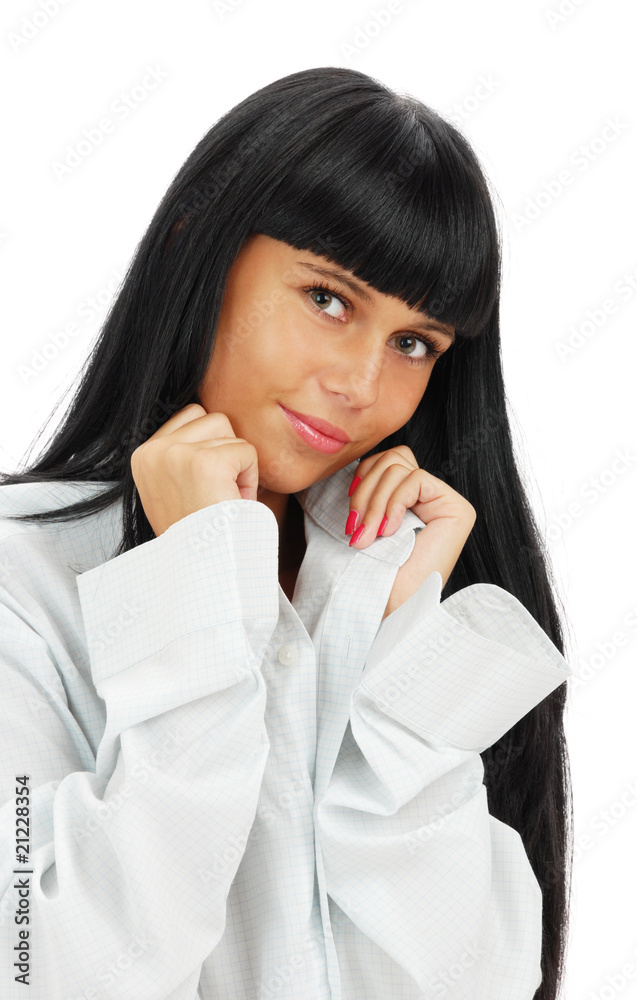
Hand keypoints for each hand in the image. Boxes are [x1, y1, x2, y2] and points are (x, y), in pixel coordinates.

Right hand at [130, 404, 259, 535]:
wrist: (206, 569)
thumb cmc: (202, 532)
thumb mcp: (178, 487)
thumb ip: (184, 453)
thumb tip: (214, 421)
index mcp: (143, 455)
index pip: (192, 415)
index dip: (212, 448)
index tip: (203, 487)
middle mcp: (152, 451)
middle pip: (212, 418)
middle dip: (226, 453)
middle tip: (216, 494)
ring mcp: (175, 454)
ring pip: (229, 430)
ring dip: (238, 465)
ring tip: (223, 499)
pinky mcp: (203, 463)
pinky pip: (246, 450)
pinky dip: (250, 478)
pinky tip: (232, 502)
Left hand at [345, 446, 475, 619]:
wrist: (387, 608)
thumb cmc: (371, 573)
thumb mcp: (360, 521)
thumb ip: (364, 489)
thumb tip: (348, 462)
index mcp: (407, 499)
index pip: (385, 461)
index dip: (361, 480)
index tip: (349, 518)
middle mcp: (430, 498)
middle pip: (392, 458)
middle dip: (365, 491)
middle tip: (355, 530)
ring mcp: (445, 502)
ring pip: (399, 465)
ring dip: (375, 501)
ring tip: (369, 536)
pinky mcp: (457, 509)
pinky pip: (416, 479)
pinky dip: (394, 503)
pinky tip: (389, 531)